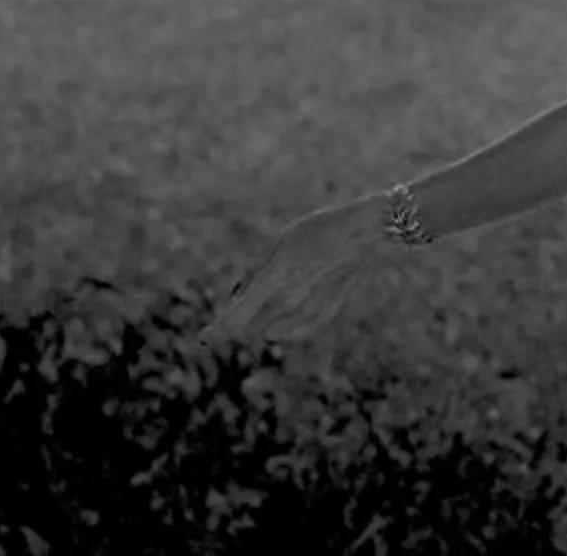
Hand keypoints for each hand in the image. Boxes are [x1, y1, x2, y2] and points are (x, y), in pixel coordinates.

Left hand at [203, 196, 392, 344]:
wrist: (363, 232)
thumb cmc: (318, 229)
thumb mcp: (278, 242)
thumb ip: (256, 272)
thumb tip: (239, 297)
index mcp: (275, 279)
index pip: (236, 318)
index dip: (216, 331)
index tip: (203, 338)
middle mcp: (291, 301)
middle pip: (250, 327)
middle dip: (241, 318)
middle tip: (246, 293)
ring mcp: (310, 311)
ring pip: (271, 332)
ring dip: (262, 322)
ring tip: (273, 294)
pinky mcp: (326, 315)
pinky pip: (294, 334)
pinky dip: (284, 329)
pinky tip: (285, 315)